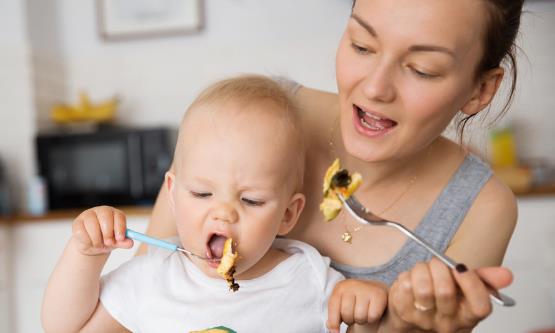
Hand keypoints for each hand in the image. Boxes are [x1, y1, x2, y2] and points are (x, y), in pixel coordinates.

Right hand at [72, 206, 132, 255]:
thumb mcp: (116, 242)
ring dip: (97, 239)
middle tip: (109, 243)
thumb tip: (130, 243)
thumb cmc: (106, 240)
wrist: (91, 245)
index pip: (119, 216)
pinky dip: (87, 240)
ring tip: (99, 245)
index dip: (120, 227)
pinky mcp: (77, 222)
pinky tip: (89, 242)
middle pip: (105, 217)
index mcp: (114, 214)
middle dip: (108, 233)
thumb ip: (123, 242)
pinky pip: (81, 231)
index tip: (120, 239)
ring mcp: (88, 215)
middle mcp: (102, 211)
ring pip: (92, 225)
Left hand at [327, 279, 387, 332]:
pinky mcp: (379, 294)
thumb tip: (332, 330)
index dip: (333, 322)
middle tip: (354, 314)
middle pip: (346, 313)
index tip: (335, 332)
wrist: (376, 288)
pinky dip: (372, 318)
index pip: (333, 306)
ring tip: (363, 313)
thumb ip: (336, 314)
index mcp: (340, 287)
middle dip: (350, 319)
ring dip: (361, 320)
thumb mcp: (342, 302)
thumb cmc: (356, 299)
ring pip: (359, 316)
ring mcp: (366, 289)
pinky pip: (372, 316)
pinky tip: (372, 311)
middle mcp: (352, 285)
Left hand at [387, 258, 512, 331]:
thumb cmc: (440, 301)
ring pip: (423, 288)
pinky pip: (405, 286)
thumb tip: (507, 275)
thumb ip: (485, 280)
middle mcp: (448, 323)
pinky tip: (411, 279)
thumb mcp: (465, 290)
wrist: (411, 319)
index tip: (461, 268)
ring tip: (423, 270)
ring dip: (421, 270)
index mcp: (468, 317)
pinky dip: (407, 275)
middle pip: (445, 292)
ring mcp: (424, 320)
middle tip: (436, 263)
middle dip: (439, 267)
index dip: (472, 283)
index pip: (480, 306)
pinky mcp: (403, 312)